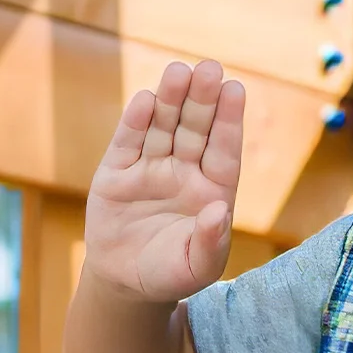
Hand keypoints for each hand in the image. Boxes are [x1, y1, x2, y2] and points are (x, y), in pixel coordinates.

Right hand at [83, 60, 244, 302]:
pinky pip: (128, 143)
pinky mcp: (116, 173)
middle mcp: (183, 171)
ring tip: (177, 71)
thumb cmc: (171, 273)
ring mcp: (149, 169)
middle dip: (200, 99)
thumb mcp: (197, 267)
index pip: (223, 149)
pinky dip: (136, 122)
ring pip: (162, 128)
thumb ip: (211, 241)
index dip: (229, 120)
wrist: (125, 283)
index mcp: (211, 189)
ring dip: (170, 100)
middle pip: (194, 128)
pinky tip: (146, 100)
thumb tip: (220, 210)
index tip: (235, 89)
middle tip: (208, 68)